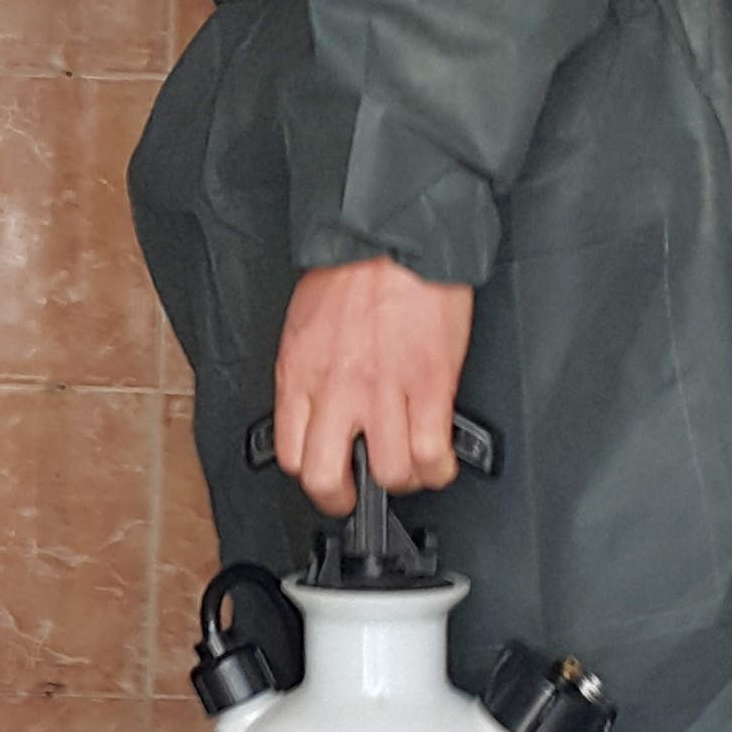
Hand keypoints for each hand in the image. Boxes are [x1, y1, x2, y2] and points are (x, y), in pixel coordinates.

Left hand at [274, 258, 472, 511]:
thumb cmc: (354, 269)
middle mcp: (335, 390)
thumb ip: (309, 371)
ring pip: (388, 474)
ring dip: (402, 480)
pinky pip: (431, 452)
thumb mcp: (306, 324)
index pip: (290, 454)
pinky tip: (440, 459)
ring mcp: (383, 391)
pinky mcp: (428, 385)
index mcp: (299, 374)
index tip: (329, 473)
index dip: (311, 475)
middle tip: (359, 492)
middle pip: (325, 478)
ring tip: (410, 468)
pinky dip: (439, 467)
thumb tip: (318, 406)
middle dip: (343, 498)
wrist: (394, 234)